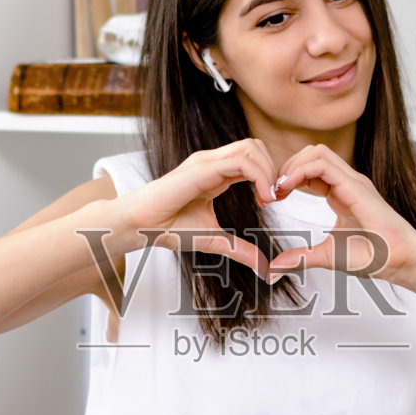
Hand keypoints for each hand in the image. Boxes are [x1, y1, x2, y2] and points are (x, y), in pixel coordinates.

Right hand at [117, 139, 278, 279]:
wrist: (140, 226)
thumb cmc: (167, 228)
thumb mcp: (214, 239)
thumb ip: (240, 250)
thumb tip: (263, 268)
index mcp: (215, 172)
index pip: (252, 158)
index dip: (268, 176)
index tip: (273, 201)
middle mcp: (212, 161)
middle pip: (256, 146)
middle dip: (273, 168)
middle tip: (275, 197)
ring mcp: (206, 161)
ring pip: (252, 147)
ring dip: (268, 171)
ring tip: (269, 198)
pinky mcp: (202, 168)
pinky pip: (241, 161)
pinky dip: (259, 176)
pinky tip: (261, 198)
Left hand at [265, 144, 415, 295]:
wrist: (398, 260)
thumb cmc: (374, 256)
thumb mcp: (326, 256)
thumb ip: (300, 258)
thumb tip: (276, 269)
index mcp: (341, 193)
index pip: (310, 169)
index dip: (288, 178)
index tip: (273, 197)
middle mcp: (347, 182)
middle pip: (311, 154)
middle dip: (287, 167)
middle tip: (272, 190)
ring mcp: (352, 181)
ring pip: (316, 152)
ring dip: (292, 165)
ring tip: (278, 187)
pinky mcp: (355, 185)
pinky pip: (323, 164)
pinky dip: (300, 170)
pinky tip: (288, 186)